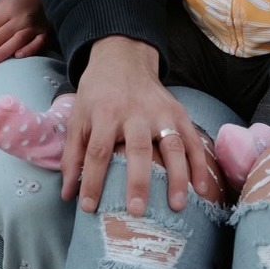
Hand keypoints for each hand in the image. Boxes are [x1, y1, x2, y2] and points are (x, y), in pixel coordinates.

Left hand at [60, 36, 213, 216]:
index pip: (98, 151)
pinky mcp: (179, 112)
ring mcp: (161, 112)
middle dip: (138, 181)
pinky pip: (193, 139)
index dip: (92, 180)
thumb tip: (67, 194)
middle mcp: (135, 113)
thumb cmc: (98, 94)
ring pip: (172, 145)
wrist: (124, 58)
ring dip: (177, 176)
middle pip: (138, 149)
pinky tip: (202, 188)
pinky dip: (199, 164)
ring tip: (177, 206)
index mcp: (106, 113)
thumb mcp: (79, 117)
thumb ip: (73, 154)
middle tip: (138, 210)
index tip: (89, 208)